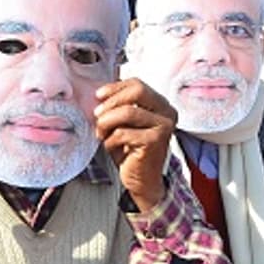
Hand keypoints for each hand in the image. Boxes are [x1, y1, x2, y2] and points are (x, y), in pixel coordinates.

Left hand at [93, 79, 176, 212]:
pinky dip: (110, 140)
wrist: (140, 179)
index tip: (98, 96)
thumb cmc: (129, 149)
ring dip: (107, 123)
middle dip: (112, 102)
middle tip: (97, 115)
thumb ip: (117, 105)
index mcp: (160, 104)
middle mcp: (167, 112)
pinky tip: (111, 148)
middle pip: (137, 92)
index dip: (115, 87)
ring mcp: (164, 126)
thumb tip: (98, 93)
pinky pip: (123, 133)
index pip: (137, 84)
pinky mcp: (155, 141)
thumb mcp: (122, 122)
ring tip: (101, 134)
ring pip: (127, 112)